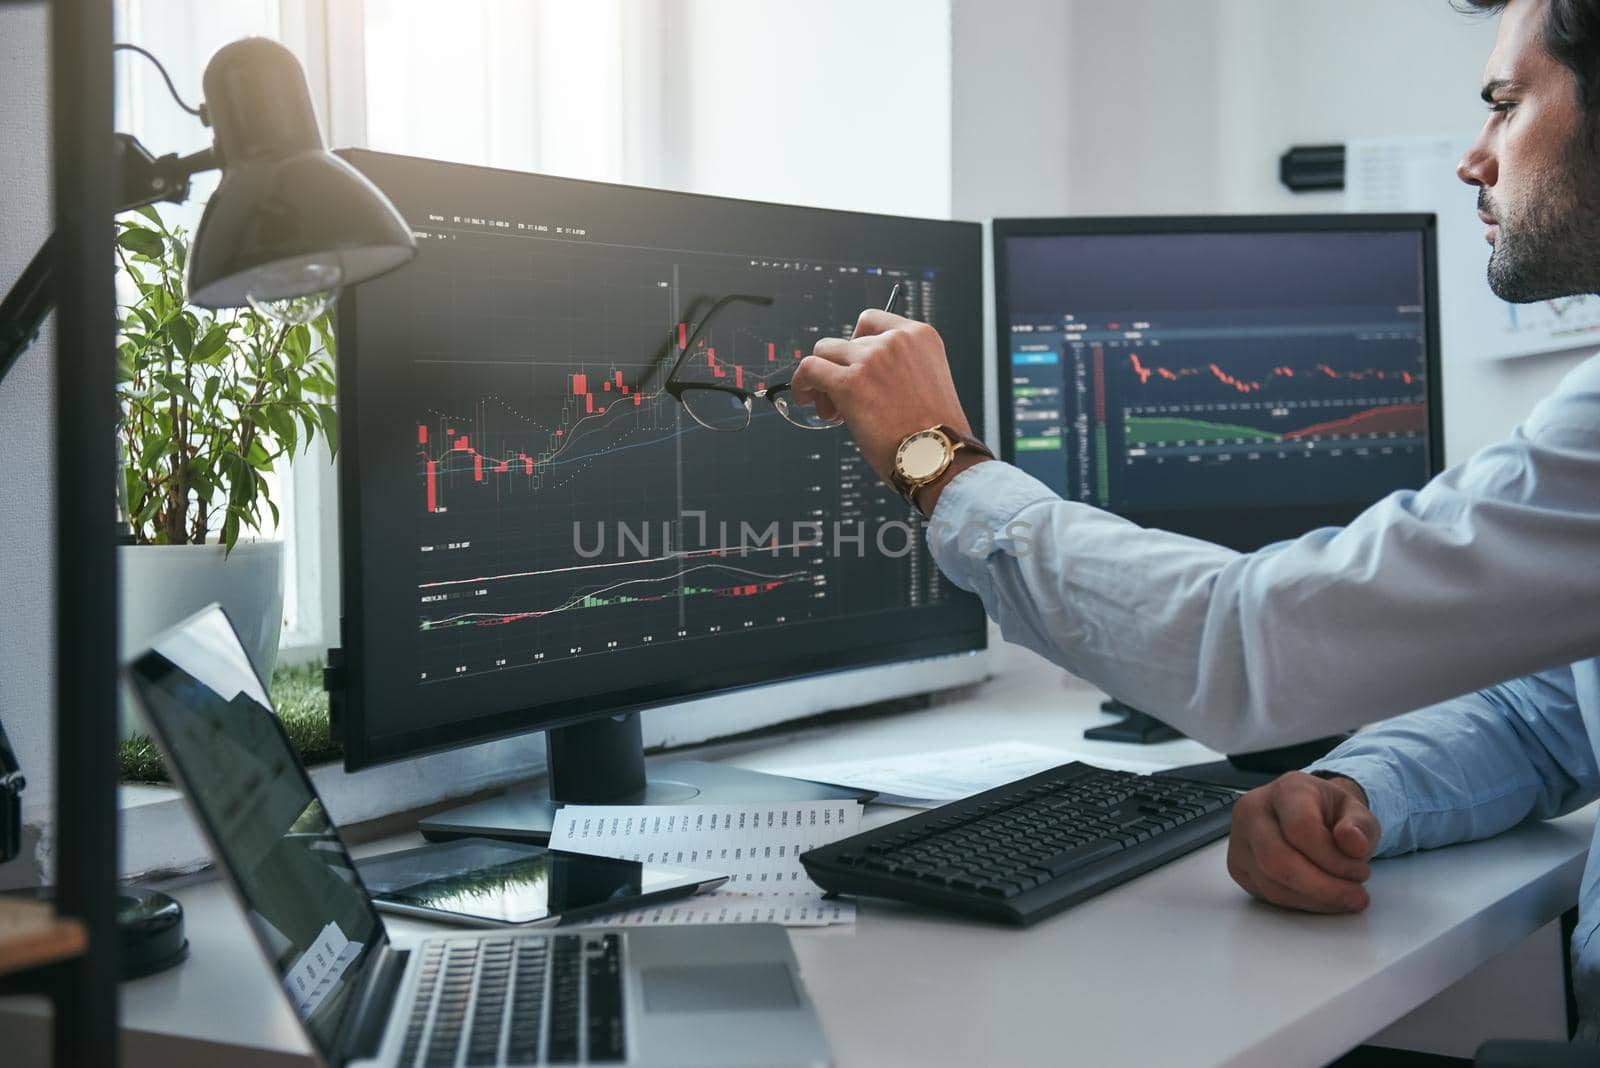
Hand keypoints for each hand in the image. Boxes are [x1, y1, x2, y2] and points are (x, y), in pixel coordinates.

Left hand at [789, 309, 974, 487]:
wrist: (937, 457)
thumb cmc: (934, 434)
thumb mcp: (927, 383)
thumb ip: (898, 368)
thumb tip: (856, 371)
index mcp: (920, 337)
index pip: (872, 322)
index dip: (855, 345)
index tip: (852, 366)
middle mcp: (895, 341)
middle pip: (846, 341)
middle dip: (841, 370)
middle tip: (843, 402)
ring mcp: (871, 358)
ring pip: (824, 351)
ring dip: (822, 379)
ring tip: (830, 408)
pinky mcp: (849, 382)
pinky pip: (810, 369)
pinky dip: (802, 383)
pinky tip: (805, 398)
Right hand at [1227, 771, 1381, 913]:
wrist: (1309, 815)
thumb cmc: (1330, 814)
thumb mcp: (1357, 812)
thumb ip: (1361, 827)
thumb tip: (1353, 844)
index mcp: (1286, 790)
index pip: (1300, 828)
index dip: (1333, 858)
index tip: (1361, 871)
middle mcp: (1253, 810)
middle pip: (1277, 859)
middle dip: (1323, 887)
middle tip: (1355, 896)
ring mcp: (1240, 839)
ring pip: (1272, 883)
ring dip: (1315, 899)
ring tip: (1343, 896)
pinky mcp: (1237, 866)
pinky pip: (1268, 895)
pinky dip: (1301, 903)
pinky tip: (1322, 897)